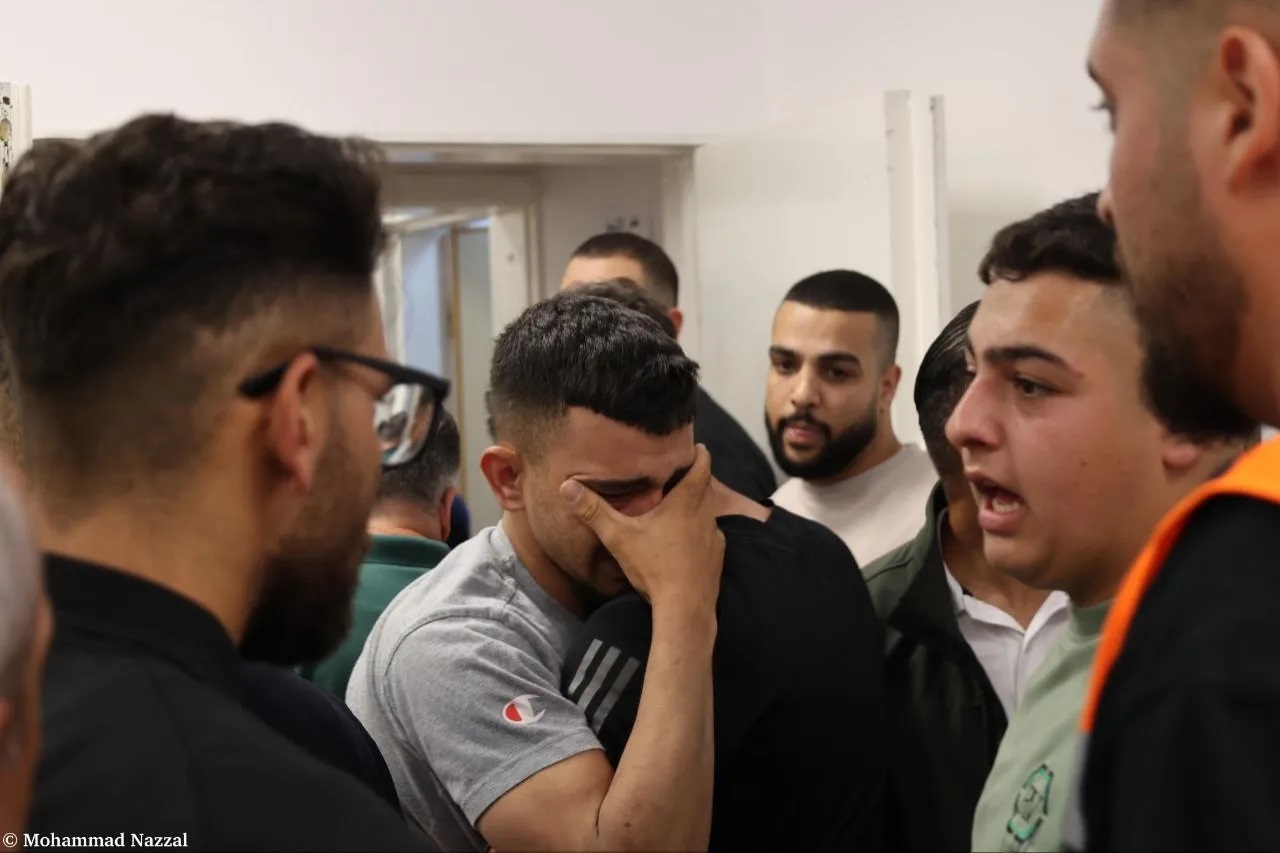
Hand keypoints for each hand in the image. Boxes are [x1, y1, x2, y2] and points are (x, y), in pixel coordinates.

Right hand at [560, 444, 724, 611]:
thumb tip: (566, 487)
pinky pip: (709, 539)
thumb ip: (593, 511)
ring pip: (707, 514)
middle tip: (674, 477)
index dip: (699, 454)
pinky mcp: (718, 559)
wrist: (685, 608)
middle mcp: (706, 515)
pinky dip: (699, 536)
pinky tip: (683, 546)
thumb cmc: (654, 566)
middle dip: (692, 482)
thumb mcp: (618, 536)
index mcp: (686, 502)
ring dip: (695, 510)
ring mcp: (715, 538)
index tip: (693, 447)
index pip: (702, 465)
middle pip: (704, 488)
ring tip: (676, 512)